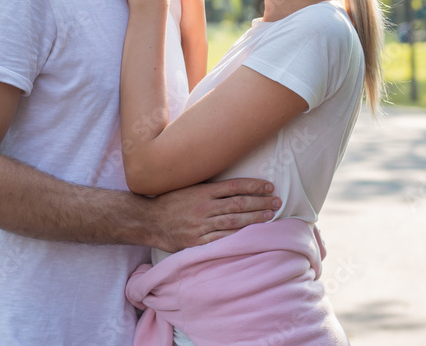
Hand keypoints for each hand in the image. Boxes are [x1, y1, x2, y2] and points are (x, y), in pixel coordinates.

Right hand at [147, 178, 280, 251]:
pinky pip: (222, 239)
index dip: (254, 186)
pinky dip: (238, 236)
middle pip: (239, 204)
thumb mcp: (188, 186)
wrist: (148, 221)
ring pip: (234, 221)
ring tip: (271, 215)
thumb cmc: (169, 201)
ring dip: (255, 218)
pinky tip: (251, 234)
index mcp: (202, 191)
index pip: (234, 186)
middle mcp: (204, 207)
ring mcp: (201, 225)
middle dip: (261, 202)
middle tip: (277, 201)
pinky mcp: (197, 242)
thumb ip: (209, 187)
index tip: (269, 186)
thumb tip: (233, 184)